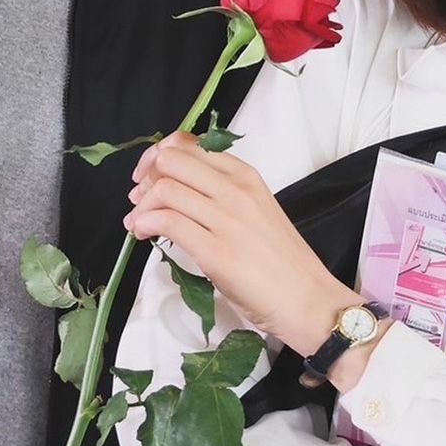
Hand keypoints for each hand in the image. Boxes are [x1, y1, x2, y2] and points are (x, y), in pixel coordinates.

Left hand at [125, 132, 353, 354]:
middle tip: (138, 198)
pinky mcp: (215, 250)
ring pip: (165, 190)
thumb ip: (222, 195)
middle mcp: (236, 190)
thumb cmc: (282, 262)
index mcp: (246, 176)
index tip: (149, 173)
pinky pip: (167, 221)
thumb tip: (177, 188)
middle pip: (172, 162)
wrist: (308, 299)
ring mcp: (226, 219)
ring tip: (137, 222)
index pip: (190, 145)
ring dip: (141, 205)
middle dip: (146, 177)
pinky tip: (143, 234)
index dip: (159, 155)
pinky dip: (145, 223)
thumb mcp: (255, 211)